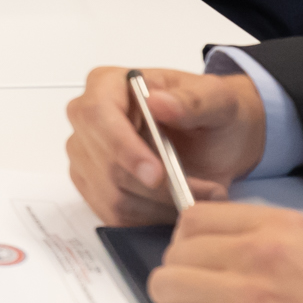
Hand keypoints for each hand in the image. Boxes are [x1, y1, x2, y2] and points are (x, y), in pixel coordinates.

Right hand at [66, 66, 266, 224]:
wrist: (217, 140)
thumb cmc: (213, 113)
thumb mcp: (217, 100)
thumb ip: (191, 100)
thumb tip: (157, 102)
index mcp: (107, 84)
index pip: (97, 115)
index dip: (122, 147)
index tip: (157, 175)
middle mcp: (87, 118)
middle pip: (104, 163)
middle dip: (154, 188)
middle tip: (203, 191)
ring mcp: (85, 154)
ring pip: (111, 194)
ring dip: (160, 206)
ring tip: (198, 196)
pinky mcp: (93, 186)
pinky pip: (114, 215)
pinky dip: (150, 218)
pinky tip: (176, 205)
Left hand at [149, 204, 302, 302]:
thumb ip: (268, 246)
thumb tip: (215, 253)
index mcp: (282, 229)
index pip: (195, 218)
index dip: (189, 248)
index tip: (199, 268)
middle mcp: (261, 254)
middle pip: (174, 254)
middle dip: (186, 286)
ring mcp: (249, 297)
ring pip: (166, 289)